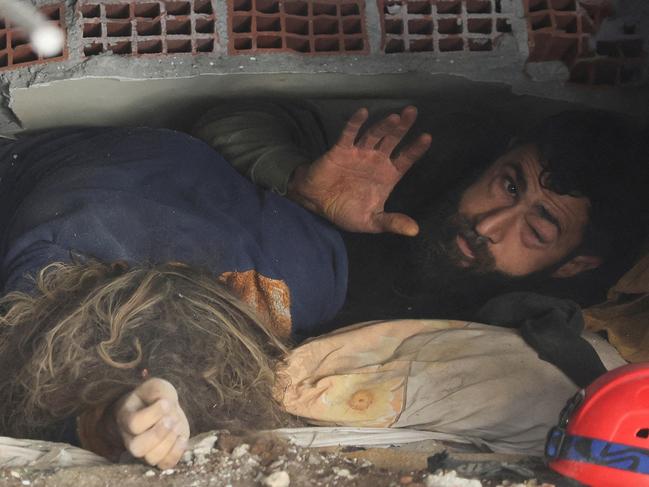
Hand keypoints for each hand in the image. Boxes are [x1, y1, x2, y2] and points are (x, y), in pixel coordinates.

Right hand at [112, 378, 189, 468]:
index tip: (166, 402)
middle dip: (158, 434)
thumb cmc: (155, 396)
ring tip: (177, 426)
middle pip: (137, 448)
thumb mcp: (155, 386)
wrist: (161, 406)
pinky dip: (176, 453)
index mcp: (126, 418)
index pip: (134, 423)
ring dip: (169, 442)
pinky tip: (182, 437)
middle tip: (171, 419)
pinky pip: (165, 464)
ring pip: (151, 458)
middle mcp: (131, 438)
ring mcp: (145, 450)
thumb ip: (159, 391)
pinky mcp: (161, 455)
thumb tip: (167, 406)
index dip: (152, 414)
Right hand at [287, 106, 431, 235]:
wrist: (318, 205)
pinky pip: (349, 134)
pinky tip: (363, 112)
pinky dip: (355, 123)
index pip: (406, 159)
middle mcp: (376, 160)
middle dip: (403, 127)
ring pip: (374, 135)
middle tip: (412, 112)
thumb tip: (415, 231)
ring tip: (395, 117)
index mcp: (387, 175)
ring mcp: (359, 153)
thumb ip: (392, 222)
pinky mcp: (341, 150)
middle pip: (392, 140)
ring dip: (384, 125)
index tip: (427, 137)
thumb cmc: (346, 211)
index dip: (416, 149)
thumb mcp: (371, 222)